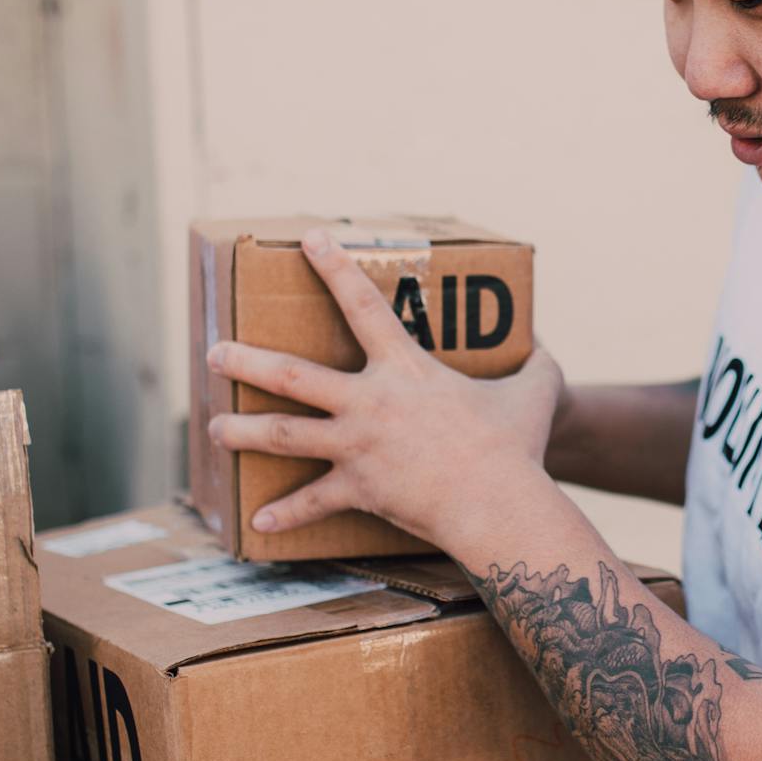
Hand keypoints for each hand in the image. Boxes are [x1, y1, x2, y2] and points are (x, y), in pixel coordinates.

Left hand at [206, 229, 564, 544]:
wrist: (498, 500)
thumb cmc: (517, 445)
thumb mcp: (537, 391)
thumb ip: (538, 367)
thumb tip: (547, 353)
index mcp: (405, 369)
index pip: (363, 304)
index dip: (334, 267)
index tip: (309, 239)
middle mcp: (369, 402)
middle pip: (291, 374)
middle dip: (246, 360)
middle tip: (214, 352)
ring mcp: (357, 446)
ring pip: (282, 433)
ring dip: (242, 430)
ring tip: (214, 427)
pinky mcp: (358, 489)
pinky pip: (313, 502)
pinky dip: (286, 513)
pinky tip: (258, 521)